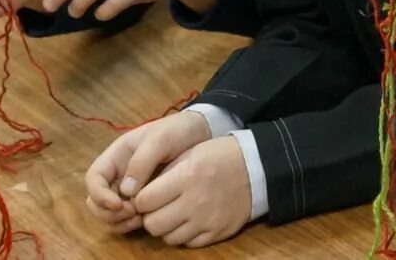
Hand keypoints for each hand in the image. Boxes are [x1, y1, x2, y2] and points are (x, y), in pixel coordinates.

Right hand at [84, 110, 210, 232]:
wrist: (201, 135)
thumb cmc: (178, 131)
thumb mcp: (160, 139)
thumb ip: (142, 162)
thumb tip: (126, 191)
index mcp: (117, 156)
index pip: (94, 178)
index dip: (99, 194)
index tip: (117, 203)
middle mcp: (119, 175)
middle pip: (96, 201)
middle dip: (108, 212)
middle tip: (132, 213)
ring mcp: (130, 190)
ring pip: (109, 213)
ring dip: (118, 221)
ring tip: (140, 219)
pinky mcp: (144, 201)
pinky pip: (127, 218)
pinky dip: (130, 224)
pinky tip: (147, 221)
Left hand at [133, 136, 253, 246]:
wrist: (257, 168)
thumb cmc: (220, 155)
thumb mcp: (190, 153)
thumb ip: (164, 174)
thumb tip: (138, 195)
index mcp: (186, 177)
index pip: (144, 201)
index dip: (141, 199)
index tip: (148, 194)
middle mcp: (195, 202)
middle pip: (152, 224)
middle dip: (151, 216)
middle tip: (159, 206)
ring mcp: (206, 220)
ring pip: (168, 238)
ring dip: (167, 227)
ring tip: (176, 212)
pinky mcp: (217, 233)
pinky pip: (188, 244)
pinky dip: (185, 234)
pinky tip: (191, 220)